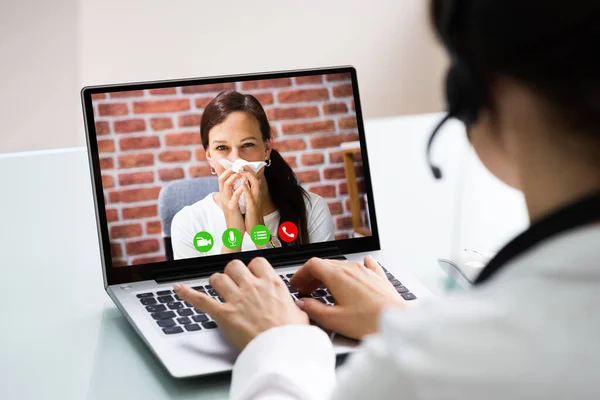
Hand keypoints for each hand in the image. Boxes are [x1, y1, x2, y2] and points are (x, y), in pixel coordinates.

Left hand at [174, 258, 308, 350]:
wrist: (282, 351)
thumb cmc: (292, 336)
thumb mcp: (300, 314)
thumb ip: (292, 304)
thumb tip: (295, 306)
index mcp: (272, 284)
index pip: (257, 262)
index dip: (252, 267)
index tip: (252, 272)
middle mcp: (252, 287)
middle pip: (234, 265)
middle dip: (232, 272)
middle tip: (234, 280)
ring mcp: (236, 299)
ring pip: (217, 278)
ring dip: (216, 282)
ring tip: (218, 288)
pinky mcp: (223, 314)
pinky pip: (200, 300)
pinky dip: (187, 294)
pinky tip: (179, 289)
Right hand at [218, 169, 244, 251]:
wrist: (234, 232)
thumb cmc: (236, 218)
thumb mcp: (233, 204)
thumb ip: (234, 194)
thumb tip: (238, 185)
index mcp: (224, 196)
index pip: (222, 179)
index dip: (228, 171)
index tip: (236, 166)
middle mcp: (223, 198)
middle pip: (221, 179)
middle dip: (229, 171)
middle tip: (238, 166)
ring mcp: (226, 202)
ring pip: (226, 186)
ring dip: (233, 178)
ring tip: (241, 173)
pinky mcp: (231, 208)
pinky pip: (234, 197)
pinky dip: (239, 190)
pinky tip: (244, 186)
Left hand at [238, 166, 264, 234]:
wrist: (256, 229)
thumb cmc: (251, 216)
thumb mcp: (249, 201)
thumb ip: (248, 192)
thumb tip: (244, 184)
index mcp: (255, 193)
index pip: (253, 177)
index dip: (247, 169)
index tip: (240, 163)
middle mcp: (257, 194)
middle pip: (255, 177)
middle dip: (248, 169)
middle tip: (241, 162)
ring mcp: (256, 200)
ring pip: (255, 184)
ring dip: (248, 176)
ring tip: (242, 169)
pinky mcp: (253, 206)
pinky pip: (250, 196)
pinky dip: (247, 189)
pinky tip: (242, 183)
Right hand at [290, 256, 404, 339]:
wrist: (397, 321)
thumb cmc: (369, 321)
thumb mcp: (334, 319)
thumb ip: (314, 309)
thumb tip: (303, 304)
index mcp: (338, 276)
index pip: (313, 264)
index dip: (301, 273)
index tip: (296, 283)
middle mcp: (352, 268)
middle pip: (326, 264)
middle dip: (312, 276)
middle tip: (305, 289)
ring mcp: (366, 271)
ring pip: (342, 265)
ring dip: (329, 274)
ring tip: (324, 287)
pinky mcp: (378, 277)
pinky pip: (364, 266)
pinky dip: (353, 269)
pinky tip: (359, 267)